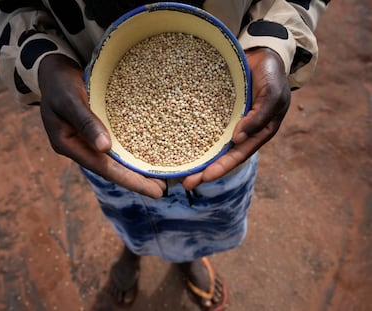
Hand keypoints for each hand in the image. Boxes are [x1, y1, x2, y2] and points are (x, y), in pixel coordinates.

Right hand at [38, 54, 165, 197]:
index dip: (129, 180)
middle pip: (110, 169)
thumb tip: (104, 148)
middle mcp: (79, 147)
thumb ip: (85, 122)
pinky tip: (145, 154)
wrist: (52, 67)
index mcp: (68, 145)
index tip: (154, 192)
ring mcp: (87, 140)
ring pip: (113, 160)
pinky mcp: (95, 130)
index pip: (103, 168)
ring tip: (159, 177)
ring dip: (134, 168)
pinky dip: (130, 151)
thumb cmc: (58, 82)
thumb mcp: (69, 100)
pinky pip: (114, 145)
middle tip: (162, 189)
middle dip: (136, 180)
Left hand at [183, 47, 290, 189]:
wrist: (262, 54)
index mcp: (258, 133)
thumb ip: (259, 117)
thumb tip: (238, 140)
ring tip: (179, 171)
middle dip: (205, 170)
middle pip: (222, 155)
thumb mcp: (272, 95)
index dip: (223, 167)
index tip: (206, 177)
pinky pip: (205, 125)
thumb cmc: (272, 75)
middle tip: (186, 183)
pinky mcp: (218, 111)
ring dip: (197, 158)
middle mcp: (242, 131)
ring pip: (211, 144)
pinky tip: (177, 143)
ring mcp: (229, 122)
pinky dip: (193, 136)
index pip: (239, 155)